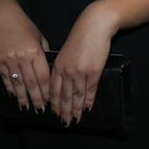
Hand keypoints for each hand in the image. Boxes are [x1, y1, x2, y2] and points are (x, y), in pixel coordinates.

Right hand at [0, 2, 50, 112]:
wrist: (2, 17)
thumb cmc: (24, 26)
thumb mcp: (39, 36)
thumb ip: (44, 53)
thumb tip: (47, 70)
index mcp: (34, 51)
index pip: (43, 76)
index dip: (47, 89)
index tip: (51, 98)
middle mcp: (21, 58)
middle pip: (31, 83)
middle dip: (37, 98)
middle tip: (41, 109)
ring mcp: (8, 60)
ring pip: (18, 84)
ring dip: (23, 97)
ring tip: (27, 107)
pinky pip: (5, 79)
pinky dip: (11, 88)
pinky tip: (15, 96)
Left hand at [49, 4, 115, 125]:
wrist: (95, 25)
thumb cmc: (81, 35)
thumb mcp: (66, 50)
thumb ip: (63, 64)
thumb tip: (64, 79)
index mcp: (58, 65)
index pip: (54, 89)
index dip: (55, 103)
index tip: (55, 113)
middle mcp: (67, 71)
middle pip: (64, 96)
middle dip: (64, 111)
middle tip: (65, 122)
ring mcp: (80, 72)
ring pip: (77, 96)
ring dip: (76, 109)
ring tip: (76, 119)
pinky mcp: (93, 71)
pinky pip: (90, 90)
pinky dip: (89, 101)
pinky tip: (88, 108)